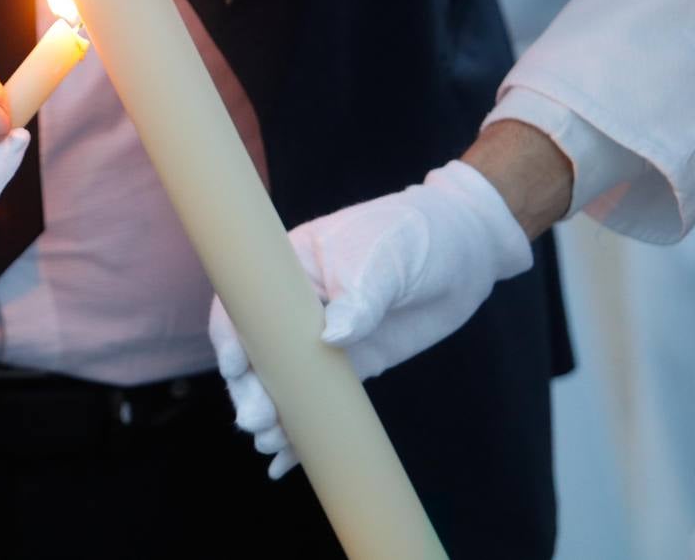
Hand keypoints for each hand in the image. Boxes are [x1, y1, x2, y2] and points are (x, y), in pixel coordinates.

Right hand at [208, 160, 532, 476]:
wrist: (463, 249)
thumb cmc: (413, 234)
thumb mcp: (383, 256)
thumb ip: (360, 295)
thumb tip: (333, 337)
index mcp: (288, 269)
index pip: (244, 303)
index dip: (231, 335)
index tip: (236, 369)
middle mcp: (295, 307)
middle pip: (256, 352)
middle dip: (251, 389)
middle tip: (256, 421)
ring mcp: (321, 339)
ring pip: (282, 383)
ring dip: (272, 416)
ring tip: (271, 444)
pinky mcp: (350, 365)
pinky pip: (319, 400)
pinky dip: (304, 430)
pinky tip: (287, 460)